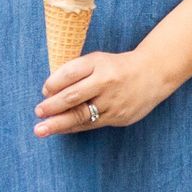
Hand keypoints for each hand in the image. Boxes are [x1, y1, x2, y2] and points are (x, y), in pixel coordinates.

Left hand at [35, 48, 173, 136]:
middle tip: (38, 112)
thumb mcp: (98, 61)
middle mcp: (106, 82)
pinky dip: (74, 127)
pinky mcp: (119, 117)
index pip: (70, 73)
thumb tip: (49, 92)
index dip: (54, 83)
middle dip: (52, 106)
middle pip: (73, 96)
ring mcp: (113, 102)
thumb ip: (76, 72)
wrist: (153, 74)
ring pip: (81, 115)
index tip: (44, 91)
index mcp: (99, 64)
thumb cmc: (117, 67)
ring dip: (58, 123)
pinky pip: (91, 124)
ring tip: (41, 130)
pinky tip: (61, 130)